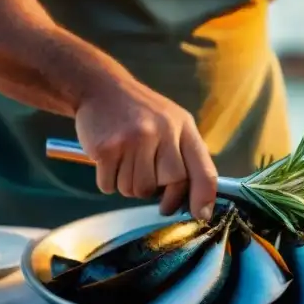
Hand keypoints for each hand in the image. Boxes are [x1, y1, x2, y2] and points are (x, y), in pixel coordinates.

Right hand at [74, 73, 217, 220]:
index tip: (200, 215)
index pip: (203, 171)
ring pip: (137, 190)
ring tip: (125, 162)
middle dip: (158, 191)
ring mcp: (134, 139)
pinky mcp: (107, 148)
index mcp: (183, 127)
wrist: (100, 88)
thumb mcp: (172, 123)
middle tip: (147, 180)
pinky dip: (107, 181)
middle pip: (170, 185)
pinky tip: (108, 160)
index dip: (204, 198)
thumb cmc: (140, 112)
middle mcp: (162, 131)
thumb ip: (186, 157)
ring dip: (129, 185)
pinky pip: (110, 186)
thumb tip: (199, 206)